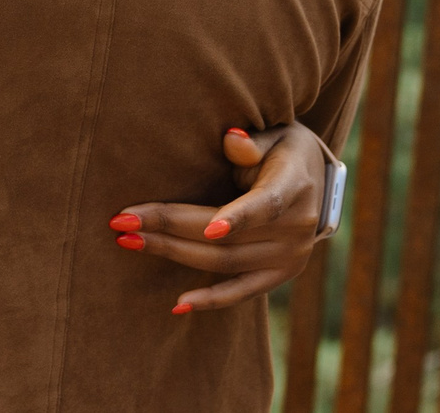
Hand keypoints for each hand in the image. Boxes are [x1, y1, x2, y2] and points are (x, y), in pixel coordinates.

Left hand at [108, 122, 333, 313]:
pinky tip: (178, 304)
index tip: (209, 228)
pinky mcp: (279, 275)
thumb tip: (232, 139)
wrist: (316, 181)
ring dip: (173, 253)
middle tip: (122, 221)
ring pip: (223, 262)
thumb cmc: (282, 149)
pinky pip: (242, 292)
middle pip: (226, 237)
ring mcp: (288, 257)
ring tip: (128, 241)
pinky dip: (211, 299)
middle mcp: (295, 229)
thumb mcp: (274, 135)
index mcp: (295, 188)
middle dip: (170, 228)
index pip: (266, 205)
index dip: (239, 217)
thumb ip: (251, 142)